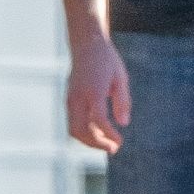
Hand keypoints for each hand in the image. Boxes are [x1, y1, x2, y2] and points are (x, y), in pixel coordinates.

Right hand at [64, 31, 129, 152]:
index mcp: (93, 90)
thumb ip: (123, 101)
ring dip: (89, 141)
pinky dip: (85, 132)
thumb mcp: (120, 78)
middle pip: (80, 130)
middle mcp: (78, 97)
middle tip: (113, 148)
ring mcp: (70, 99)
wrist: (86, 44)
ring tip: (107, 143)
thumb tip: (124, 124)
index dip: (110, 135)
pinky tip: (99, 132)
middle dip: (96, 144)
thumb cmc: (106, 60)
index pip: (99, 120)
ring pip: (73, 129)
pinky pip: (73, 122)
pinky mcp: (69, 100)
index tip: (120, 142)